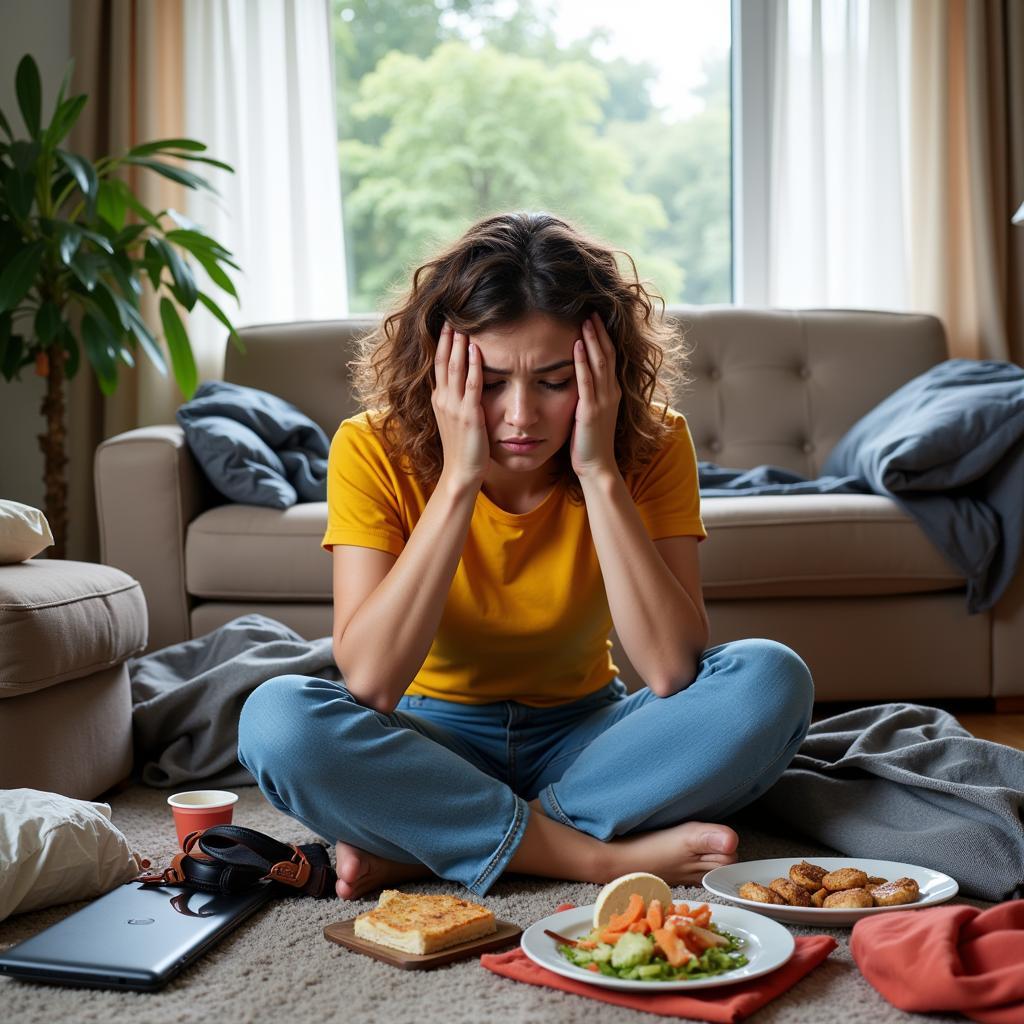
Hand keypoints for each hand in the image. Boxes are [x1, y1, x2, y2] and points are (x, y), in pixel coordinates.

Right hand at [431, 322, 490, 490]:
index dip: (441, 344)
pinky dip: (474, 365)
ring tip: (462, 324)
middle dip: (447, 337)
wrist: (461, 473)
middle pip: (442, 361)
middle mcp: (442, 399)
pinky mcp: (469, 414)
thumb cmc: (462, 448)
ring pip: (454, 368)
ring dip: (458, 345)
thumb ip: (457, 400)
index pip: (437, 365)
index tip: (445, 324)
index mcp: (439, 399)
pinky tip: (476, 349)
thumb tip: (464, 384)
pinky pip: (472, 384)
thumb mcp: (455, 419)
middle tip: (451, 315)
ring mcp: (454, 406)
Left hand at [571, 312, 621, 478]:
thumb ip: (587, 394)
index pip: (609, 357)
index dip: (603, 336)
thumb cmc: (590, 442)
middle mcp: (611, 392)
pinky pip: (587, 381)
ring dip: (592, 340)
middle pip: (607, 354)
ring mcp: (603, 401)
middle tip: (590, 309)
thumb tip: (576, 377)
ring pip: (600, 363)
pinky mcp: (590, 410)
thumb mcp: (591, 412)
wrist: (597, 466)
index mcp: (612, 392)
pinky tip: (577, 346)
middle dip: (599, 331)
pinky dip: (582, 362)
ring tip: (585, 319)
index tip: (594, 318)